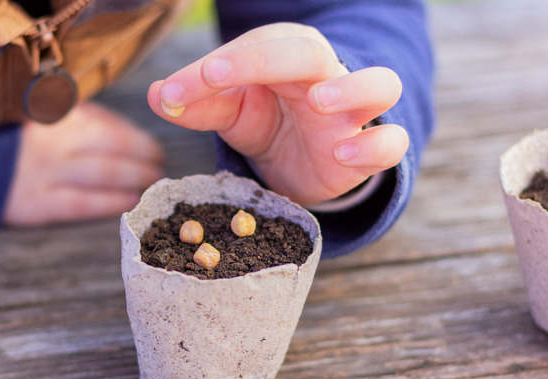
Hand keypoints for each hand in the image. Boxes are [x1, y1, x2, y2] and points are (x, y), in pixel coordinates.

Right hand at [3, 102, 163, 224]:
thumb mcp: (31, 115)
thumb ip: (70, 116)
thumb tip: (117, 127)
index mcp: (51, 113)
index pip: (105, 122)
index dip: (134, 135)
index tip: (150, 144)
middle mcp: (52, 138)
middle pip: (112, 144)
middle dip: (143, 154)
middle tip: (160, 163)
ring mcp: (44, 170)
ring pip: (104, 172)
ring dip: (136, 176)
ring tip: (154, 181)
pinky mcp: (36, 201)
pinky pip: (83, 202)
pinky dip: (111, 201)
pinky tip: (132, 201)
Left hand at [146, 23, 406, 205]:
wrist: (300, 160)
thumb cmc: (266, 120)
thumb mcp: (228, 112)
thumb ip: (195, 103)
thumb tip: (156, 95)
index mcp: (285, 55)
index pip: (254, 49)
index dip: (215, 67)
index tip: (174, 91)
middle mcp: (325, 75)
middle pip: (310, 53)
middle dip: (265, 60)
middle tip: (217, 76)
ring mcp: (353, 112)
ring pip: (380, 84)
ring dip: (352, 87)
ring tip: (319, 101)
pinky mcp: (368, 149)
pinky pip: (391, 142)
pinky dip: (374, 145)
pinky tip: (343, 152)